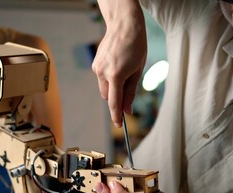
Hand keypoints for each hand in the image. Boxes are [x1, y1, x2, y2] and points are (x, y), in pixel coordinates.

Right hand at [93, 0, 146, 126]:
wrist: (124, 26)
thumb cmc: (136, 47)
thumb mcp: (138, 71)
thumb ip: (131, 92)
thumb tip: (127, 110)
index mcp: (116, 76)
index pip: (114, 102)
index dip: (116, 116)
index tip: (119, 126)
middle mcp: (103, 73)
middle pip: (107, 96)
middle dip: (116, 98)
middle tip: (128, 93)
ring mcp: (97, 68)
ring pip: (104, 87)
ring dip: (113, 87)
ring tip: (125, 71)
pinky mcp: (95, 64)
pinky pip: (102, 78)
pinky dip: (109, 78)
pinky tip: (117, 65)